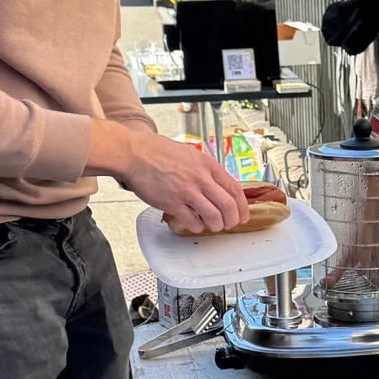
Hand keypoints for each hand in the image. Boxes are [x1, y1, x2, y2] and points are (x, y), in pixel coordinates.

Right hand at [88, 122, 248, 234]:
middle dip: (233, 220)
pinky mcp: (172, 203)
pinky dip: (197, 227)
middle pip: (228, 206)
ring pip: (214, 217)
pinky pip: (192, 222)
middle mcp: (201, 178)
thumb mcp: (190, 154)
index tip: (243, 215)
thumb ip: (205, 169)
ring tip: (212, 226)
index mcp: (208, 165)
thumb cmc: (159, 152)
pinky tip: (194, 224)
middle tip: (229, 224)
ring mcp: (187, 192)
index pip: (234, 189)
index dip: (242, 206)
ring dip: (216, 225)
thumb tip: (217, 185)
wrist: (135, 154)